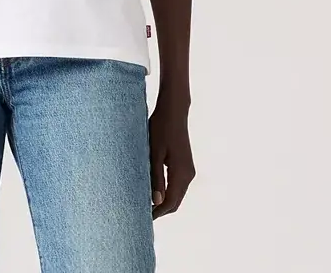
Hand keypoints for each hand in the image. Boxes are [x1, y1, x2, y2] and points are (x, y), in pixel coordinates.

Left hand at [148, 99, 195, 218]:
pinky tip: (154, 190)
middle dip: (160, 210)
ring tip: (145, 203)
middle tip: (142, 214)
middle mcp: (188, 174)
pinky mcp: (184, 164)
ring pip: (176, 193)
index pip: (171, 202)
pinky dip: (167, 191)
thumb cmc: (161, 128)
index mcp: (181, 174)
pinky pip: (177, 185)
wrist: (174, 111)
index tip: (143, 218)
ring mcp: (188, 169)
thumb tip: (156, 202)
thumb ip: (156, 178)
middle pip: (175, 201)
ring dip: (163, 201)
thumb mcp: (155, 153)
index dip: (158, 213)